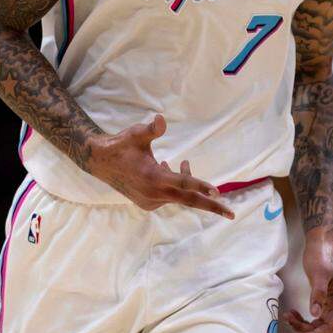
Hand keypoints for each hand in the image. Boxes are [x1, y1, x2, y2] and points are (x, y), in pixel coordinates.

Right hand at [87, 114, 233, 217]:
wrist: (100, 162)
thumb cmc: (121, 145)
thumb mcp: (136, 134)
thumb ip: (151, 129)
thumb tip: (161, 120)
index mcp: (153, 177)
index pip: (183, 183)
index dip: (201, 186)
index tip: (217, 192)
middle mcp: (153, 193)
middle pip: (188, 200)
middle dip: (211, 206)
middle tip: (231, 213)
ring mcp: (150, 201)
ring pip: (178, 195)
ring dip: (187, 183)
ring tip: (184, 162)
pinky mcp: (147, 202)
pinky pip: (169, 196)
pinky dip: (175, 186)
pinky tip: (167, 168)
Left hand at [284, 228, 332, 332]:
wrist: (321, 243)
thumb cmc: (321, 256)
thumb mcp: (318, 274)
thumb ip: (317, 294)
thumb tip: (314, 315)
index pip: (329, 328)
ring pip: (317, 328)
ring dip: (301, 327)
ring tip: (286, 316)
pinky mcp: (324, 303)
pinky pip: (314, 320)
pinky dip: (302, 320)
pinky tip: (291, 313)